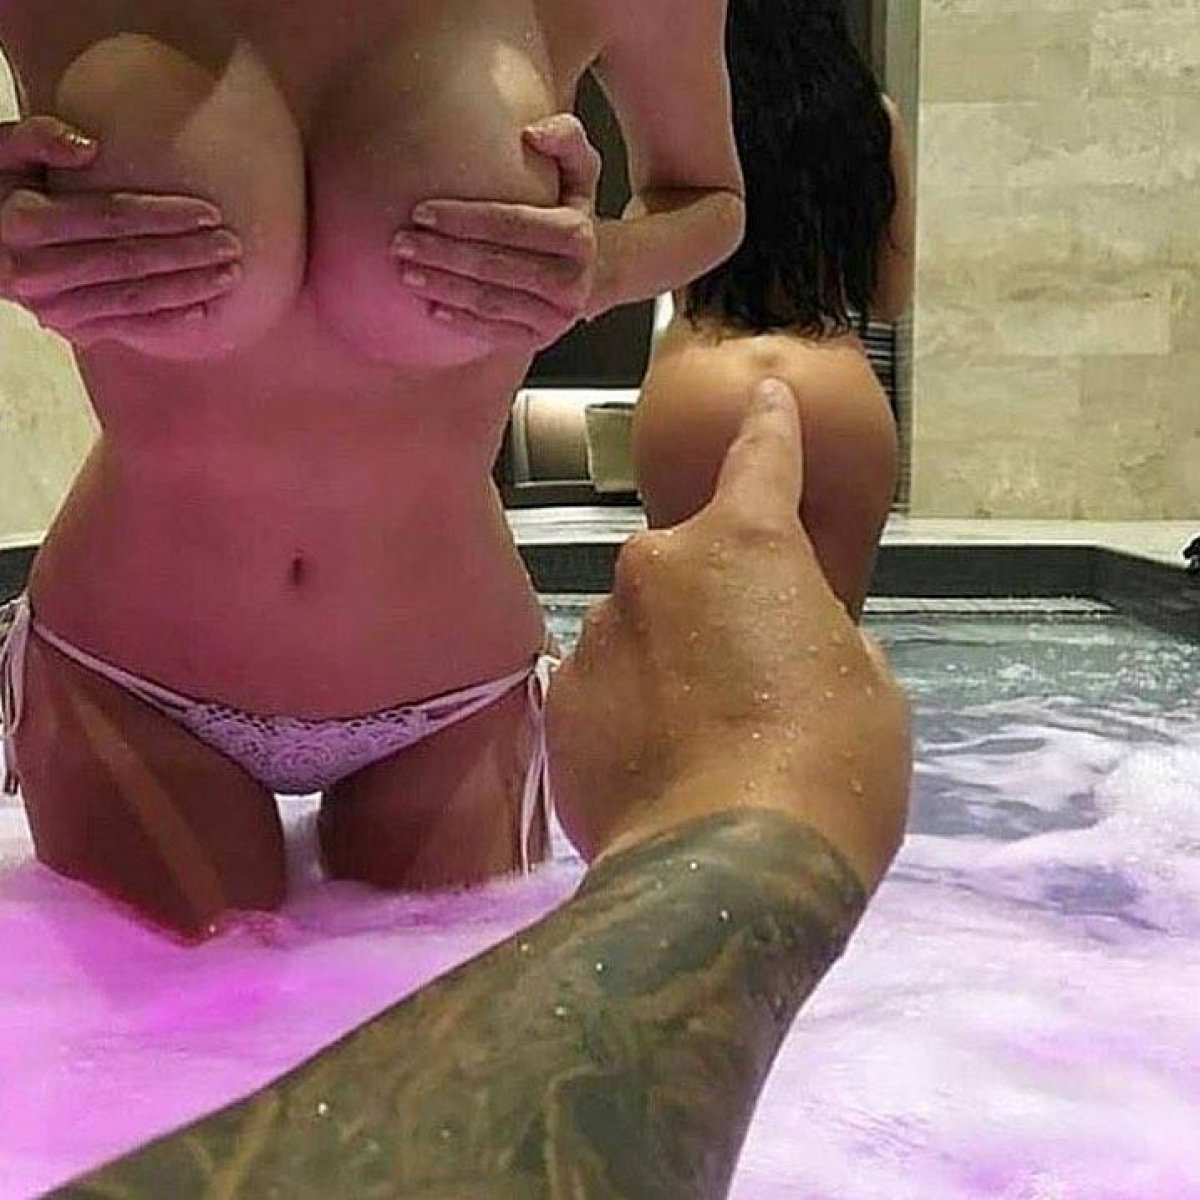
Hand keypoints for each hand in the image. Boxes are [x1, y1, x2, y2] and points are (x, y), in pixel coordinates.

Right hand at [0, 116, 242, 346]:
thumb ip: (36, 139)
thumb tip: (90, 148)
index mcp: (23, 221)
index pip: (108, 218)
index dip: (162, 216)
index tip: (209, 211)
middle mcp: (35, 270)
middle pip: (127, 261)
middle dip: (185, 255)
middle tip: (233, 245)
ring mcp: (50, 305)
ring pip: (131, 299)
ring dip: (185, 289)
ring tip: (230, 276)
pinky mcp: (66, 325)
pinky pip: (124, 327)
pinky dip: (165, 321)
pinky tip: (203, 311)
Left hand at [390, 113, 600, 350]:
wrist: (595, 271)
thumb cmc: (570, 213)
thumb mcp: (580, 171)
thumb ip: (566, 137)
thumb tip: (531, 133)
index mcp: (578, 236)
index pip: (512, 225)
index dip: (464, 219)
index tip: (420, 211)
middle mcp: (571, 281)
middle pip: (495, 266)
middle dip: (443, 254)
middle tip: (400, 244)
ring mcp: (555, 316)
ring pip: (490, 301)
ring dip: (443, 287)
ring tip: (406, 273)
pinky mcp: (539, 340)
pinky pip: (494, 332)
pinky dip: (460, 322)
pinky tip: (430, 308)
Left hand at [548, 379, 911, 891]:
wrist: (725, 872)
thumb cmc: (829, 767)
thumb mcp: (868, 690)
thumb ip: (821, 634)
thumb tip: (790, 639)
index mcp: (746, 546)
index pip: (762, 459)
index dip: (769, 426)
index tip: (764, 392)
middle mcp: (656, 568)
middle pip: (689, 565)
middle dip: (715, 603)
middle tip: (747, 681)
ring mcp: (597, 632)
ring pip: (639, 627)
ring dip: (667, 660)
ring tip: (700, 742)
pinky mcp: (559, 702)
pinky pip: (603, 684)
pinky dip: (629, 710)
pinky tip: (656, 766)